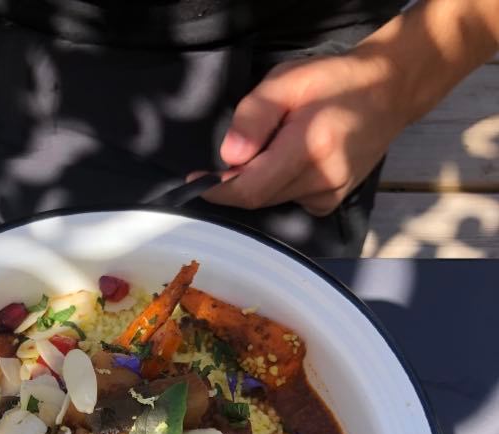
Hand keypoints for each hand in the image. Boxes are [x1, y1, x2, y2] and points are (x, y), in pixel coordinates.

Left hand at [197, 51, 407, 215]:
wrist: (388, 91)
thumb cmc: (334, 81)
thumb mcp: (287, 81)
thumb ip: (253, 116)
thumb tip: (230, 157)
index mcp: (309, 146)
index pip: (250, 188)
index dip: (219, 190)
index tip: (196, 181)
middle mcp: (322, 178)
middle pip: (258, 196)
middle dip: (240, 179)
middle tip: (249, 144)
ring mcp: (330, 194)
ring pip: (273, 199)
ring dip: (262, 179)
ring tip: (282, 143)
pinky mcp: (332, 201)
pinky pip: (290, 201)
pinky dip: (281, 184)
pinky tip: (297, 158)